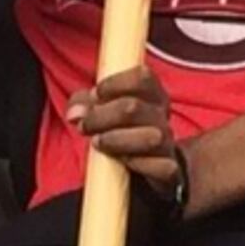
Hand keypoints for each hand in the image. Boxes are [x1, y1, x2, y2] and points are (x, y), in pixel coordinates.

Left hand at [67, 62, 187, 206]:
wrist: (150, 164)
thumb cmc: (123, 129)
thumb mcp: (103, 110)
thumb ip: (85, 104)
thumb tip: (74, 113)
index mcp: (152, 94)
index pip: (142, 78)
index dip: (115, 83)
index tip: (95, 94)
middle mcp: (162, 115)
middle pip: (134, 108)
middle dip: (101, 116)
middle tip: (84, 125)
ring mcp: (168, 142)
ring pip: (150, 137)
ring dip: (116, 140)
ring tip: (97, 142)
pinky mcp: (169, 168)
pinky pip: (161, 166)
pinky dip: (137, 163)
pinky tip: (121, 161)